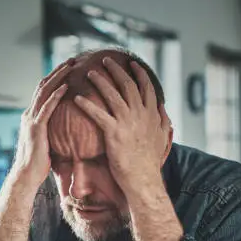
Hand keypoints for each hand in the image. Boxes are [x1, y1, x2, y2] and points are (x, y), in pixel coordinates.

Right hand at [11, 61, 70, 188]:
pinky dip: (56, 95)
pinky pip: (47, 107)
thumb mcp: (47, 143)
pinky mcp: (36, 128)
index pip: (43, 92)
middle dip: (57, 71)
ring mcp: (31, 121)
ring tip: (70, 66)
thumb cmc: (38, 164)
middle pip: (43, 86)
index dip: (55, 79)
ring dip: (58, 77)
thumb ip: (53, 132)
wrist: (26, 176)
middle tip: (72, 60)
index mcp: (31, 117)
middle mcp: (29, 115)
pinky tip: (67, 86)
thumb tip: (68, 130)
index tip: (68, 69)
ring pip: (44, 92)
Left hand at [73, 57, 171, 195]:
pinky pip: (98, 114)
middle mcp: (140, 114)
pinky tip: (77, 98)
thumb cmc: (150, 162)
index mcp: (152, 114)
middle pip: (127, 84)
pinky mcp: (114, 133)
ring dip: (100, 81)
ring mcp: (127, 122)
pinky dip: (87, 104)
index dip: (139, 73)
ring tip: (89, 73)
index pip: (146, 87)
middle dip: (116, 70)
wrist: (143, 179)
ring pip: (112, 94)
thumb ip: (163, 121)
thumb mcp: (163, 138)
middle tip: (105, 61)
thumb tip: (163, 107)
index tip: (132, 64)